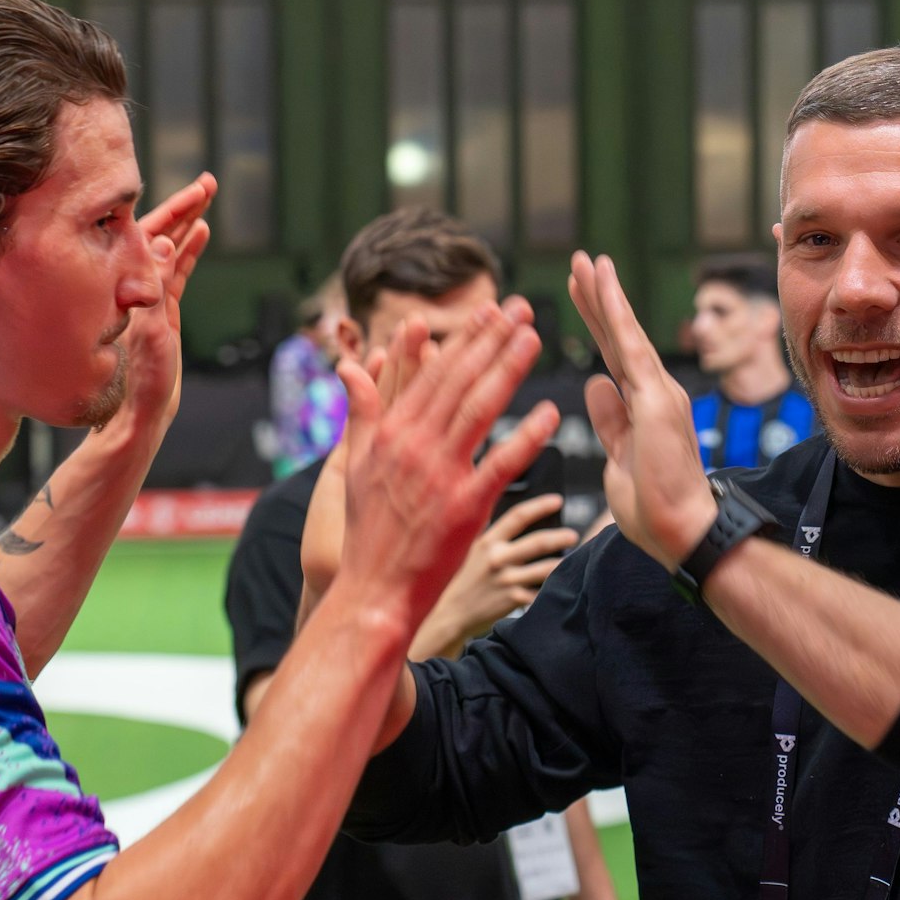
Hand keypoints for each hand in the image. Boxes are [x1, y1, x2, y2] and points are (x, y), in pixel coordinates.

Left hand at [115, 172, 215, 437]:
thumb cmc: (133, 386)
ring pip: (169, 250)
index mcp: (121, 286)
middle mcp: (129, 285)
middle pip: (159, 235)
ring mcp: (145, 297)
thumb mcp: (147, 336)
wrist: (133, 418)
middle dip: (184, 208)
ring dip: (188, 224)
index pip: (149, 236)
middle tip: (210, 183)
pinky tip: (201, 233)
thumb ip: (154, 289)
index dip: (174, 211)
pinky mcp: (159, 311)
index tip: (196, 191)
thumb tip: (163, 243)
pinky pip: (175, 273)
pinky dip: (189, 252)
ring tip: (207, 199)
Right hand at [324, 299, 560, 631]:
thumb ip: (360, 414)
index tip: (490, 312)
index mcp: (391, 434)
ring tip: (533, 337)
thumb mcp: (353, 467)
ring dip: (508, 370)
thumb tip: (349, 367)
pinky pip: (500, 465)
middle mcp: (414, 447)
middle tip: (521, 308)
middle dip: (491, 340)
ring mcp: (439, 476)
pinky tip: (550, 414)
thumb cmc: (367, 532)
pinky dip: (526, 438)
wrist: (373, 591)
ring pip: (479, 410)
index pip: (434, 375)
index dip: (465, 341)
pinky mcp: (464, 508)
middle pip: (459, 382)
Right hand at [411, 494, 578, 659]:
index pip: (518, 516)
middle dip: (560, 537)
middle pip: (538, 542)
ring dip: (563, 563)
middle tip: (573, 536)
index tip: (557, 501)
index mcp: (488, 542)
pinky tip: (563, 583)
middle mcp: (497, 559)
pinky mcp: (513, 600)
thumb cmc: (469, 578)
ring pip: (546, 568)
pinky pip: (541, 591)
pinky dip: (554, 586)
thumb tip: (523, 517)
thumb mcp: (476, 551)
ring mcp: (506, 580)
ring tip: (574, 559)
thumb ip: (496, 534)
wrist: (454, 613)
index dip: (540, 506)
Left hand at [567, 252, 715, 570]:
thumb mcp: (618, 460)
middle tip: (580, 262)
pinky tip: (603, 284)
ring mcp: (657, 393)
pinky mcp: (655, 399)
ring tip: (586, 261)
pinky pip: (630, 347)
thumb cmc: (654, 510)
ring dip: (604, 295)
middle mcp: (654, 393)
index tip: (581, 295)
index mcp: (643, 409)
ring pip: (624, 334)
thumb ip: (609, 422)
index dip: (597, 324)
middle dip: (597, 299)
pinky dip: (616, 313)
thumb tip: (595, 385)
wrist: (683, 533)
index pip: (613, 358)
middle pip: (617, 338)